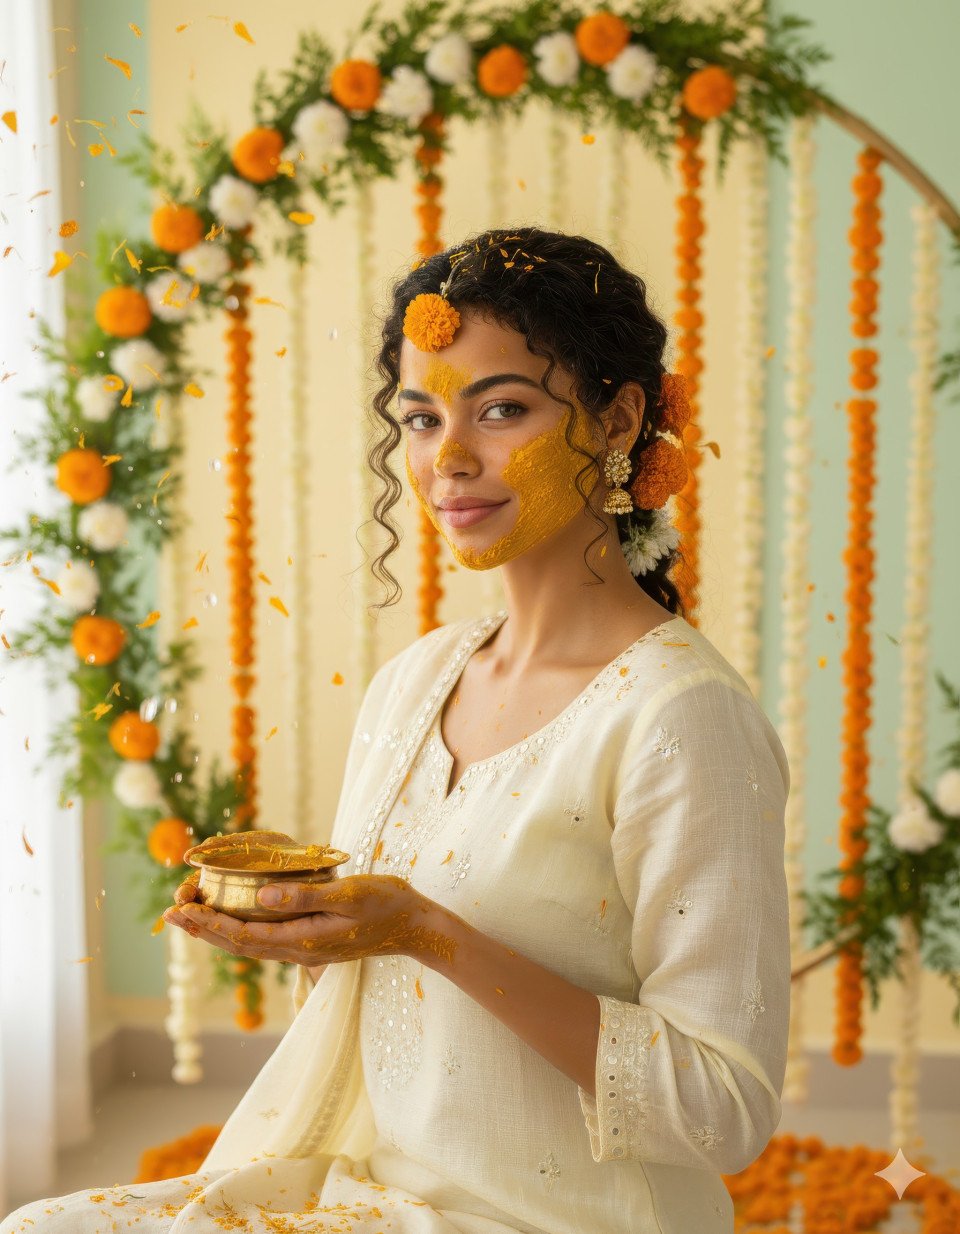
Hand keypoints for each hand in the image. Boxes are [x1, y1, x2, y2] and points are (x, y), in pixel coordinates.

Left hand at [162, 873, 442, 966]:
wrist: (414, 927)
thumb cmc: (385, 905)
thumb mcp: (348, 894)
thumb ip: (305, 896)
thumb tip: (262, 894)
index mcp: (303, 939)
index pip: (242, 936)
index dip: (207, 924)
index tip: (180, 908)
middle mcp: (298, 950)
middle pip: (238, 944)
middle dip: (202, 928)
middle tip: (171, 910)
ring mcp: (305, 949)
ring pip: (249, 944)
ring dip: (217, 930)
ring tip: (190, 914)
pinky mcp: (311, 942)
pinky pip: (265, 939)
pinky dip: (240, 928)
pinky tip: (232, 918)